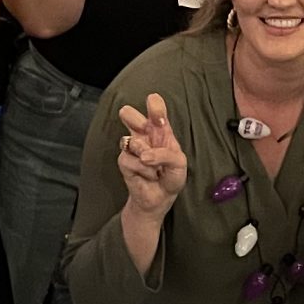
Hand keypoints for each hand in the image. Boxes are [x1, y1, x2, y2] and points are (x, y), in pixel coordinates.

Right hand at [116, 92, 189, 214]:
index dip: (155, 106)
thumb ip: (166, 154)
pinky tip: (149, 175)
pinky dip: (144, 170)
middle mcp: (144, 134)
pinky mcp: (124, 161)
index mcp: (160, 129)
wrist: (161, 197)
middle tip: (143, 128)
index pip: (155, 109)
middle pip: (127, 113)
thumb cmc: (171, 175)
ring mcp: (132, 147)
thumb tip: (145, 155)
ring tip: (154, 166)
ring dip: (146, 156)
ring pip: (130, 140)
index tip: (157, 112)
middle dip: (132, 117)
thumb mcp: (179, 163)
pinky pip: (130, 161)